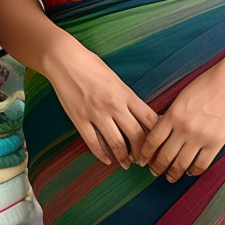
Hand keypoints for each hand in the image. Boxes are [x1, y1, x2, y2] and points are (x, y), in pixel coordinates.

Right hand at [43, 37, 158, 168]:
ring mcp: (96, 114)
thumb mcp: (117, 80)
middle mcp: (114, 105)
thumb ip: (128, 98)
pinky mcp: (80, 120)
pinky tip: (108, 161)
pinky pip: (93, 144)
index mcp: (126, 94)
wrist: (66, 61)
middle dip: (142, 152)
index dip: (156, 134)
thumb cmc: (93, 67)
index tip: (158, 143)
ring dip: (124, 157)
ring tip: (128, 164)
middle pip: (135, 135)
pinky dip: (102, 155)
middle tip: (144, 160)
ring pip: (116, 143)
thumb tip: (140, 115)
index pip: (149, 118)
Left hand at [136, 59, 224, 182]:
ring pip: (181, 165)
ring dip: (172, 174)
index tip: (142, 160)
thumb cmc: (206, 85)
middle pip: (164, 157)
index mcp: (173, 114)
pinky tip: (190, 171)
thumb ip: (170, 115)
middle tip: (154, 172)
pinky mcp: (216, 143)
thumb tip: (158, 134)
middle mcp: (185, 128)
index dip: (145, 154)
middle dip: (156, 168)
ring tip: (170, 176)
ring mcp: (201, 136)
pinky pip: (201, 165)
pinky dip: (193, 171)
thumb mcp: (181, 97)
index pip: (152, 141)